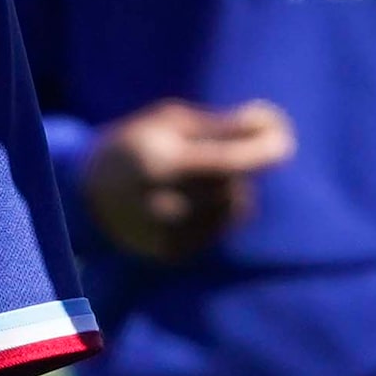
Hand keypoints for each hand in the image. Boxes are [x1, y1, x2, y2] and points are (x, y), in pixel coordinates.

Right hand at [82, 99, 295, 261]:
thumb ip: (222, 126)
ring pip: (231, 210)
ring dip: (233, 189)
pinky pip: (219, 230)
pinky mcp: (171, 253)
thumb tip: (274, 125)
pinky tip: (195, 199)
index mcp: (160, 164)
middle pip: (231, 185)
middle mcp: (161, 204)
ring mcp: (165, 234)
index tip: (285, 140)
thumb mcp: (173, 121)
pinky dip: (219, 211)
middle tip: (237, 151)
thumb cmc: (140, 142)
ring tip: (204, 175)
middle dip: (242, 166)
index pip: (224, 162)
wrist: (90, 192)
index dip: (259, 152)